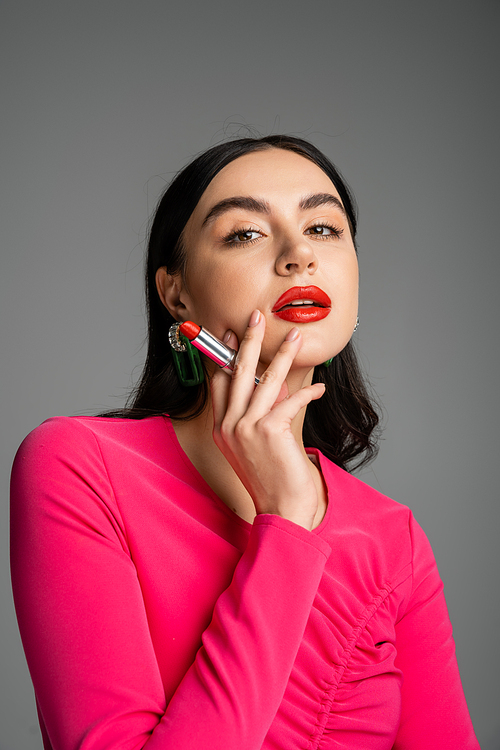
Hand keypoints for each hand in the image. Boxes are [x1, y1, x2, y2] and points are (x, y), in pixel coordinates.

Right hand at [210, 310, 325, 529]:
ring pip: (264, 379)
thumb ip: (256, 414)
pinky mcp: (269, 431)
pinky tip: (319, 388)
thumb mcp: (254, 445)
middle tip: (255, 317)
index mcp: (221, 428)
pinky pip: (290, 399)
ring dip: (282, 354)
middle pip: (236, 372)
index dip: (223, 354)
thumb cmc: (273, 478)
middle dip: (247, 340)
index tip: (231, 334)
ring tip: (296, 336)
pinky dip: (308, 391)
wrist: (282, 510)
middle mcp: (228, 425)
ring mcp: (245, 428)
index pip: (217, 382)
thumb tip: (272, 386)